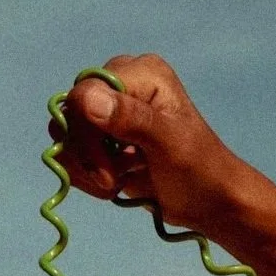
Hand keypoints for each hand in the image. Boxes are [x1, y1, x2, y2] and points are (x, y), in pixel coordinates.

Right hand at [52, 53, 275, 275]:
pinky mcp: (104, 140)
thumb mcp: (167, 142)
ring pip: (67, 139)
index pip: (83, 94)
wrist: (208, 201)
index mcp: (140, 73)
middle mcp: (121, 86)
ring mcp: (110, 114)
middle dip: (87, 156)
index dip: (85, 133)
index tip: (108, 170)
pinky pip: (73, 156)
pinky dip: (87, 177)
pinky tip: (115, 184)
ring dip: (87, 170)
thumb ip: (130, 117)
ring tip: (117, 183)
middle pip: (71, 117)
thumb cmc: (198, 168)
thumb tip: (84, 98)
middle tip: (113, 181)